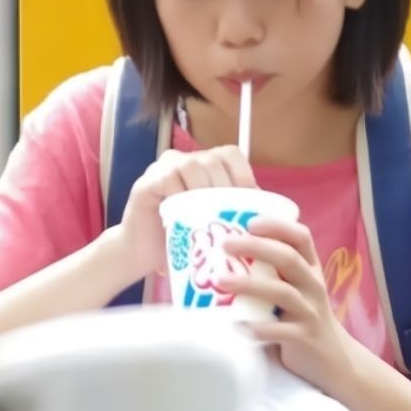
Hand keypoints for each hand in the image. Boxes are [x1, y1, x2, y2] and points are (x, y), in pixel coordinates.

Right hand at [117, 146, 256, 282]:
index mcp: (205, 168)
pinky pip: (168, 178)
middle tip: (227, 215)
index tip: (251, 200)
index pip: (231, 154)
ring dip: (204, 191)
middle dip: (226, 187)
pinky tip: (182, 215)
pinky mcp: (146, 183)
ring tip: (205, 217)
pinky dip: (179, 194)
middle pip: (214, 159)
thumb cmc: (180, 244)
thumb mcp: (211, 229)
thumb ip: (233, 217)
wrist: (141, 256)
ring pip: (192, 165)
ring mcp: (164, 169)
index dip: (244, 174)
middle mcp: (185, 161)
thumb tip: (270, 223)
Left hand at [219, 217, 354, 395]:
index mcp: (311, 270)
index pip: (301, 237)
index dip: (277, 226)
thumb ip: (278, 272)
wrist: (334, 360)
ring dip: (249, 285)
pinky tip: (240, 326)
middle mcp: (313, 286)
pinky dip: (260, 328)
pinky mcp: (304, 337)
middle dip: (255, 247)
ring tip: (221, 281)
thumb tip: (233, 254)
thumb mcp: (300, 290)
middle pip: (287, 258)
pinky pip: (281, 331)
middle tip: (226, 245)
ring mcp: (310, 312)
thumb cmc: (306, 319)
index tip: (250, 223)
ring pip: (282, 292)